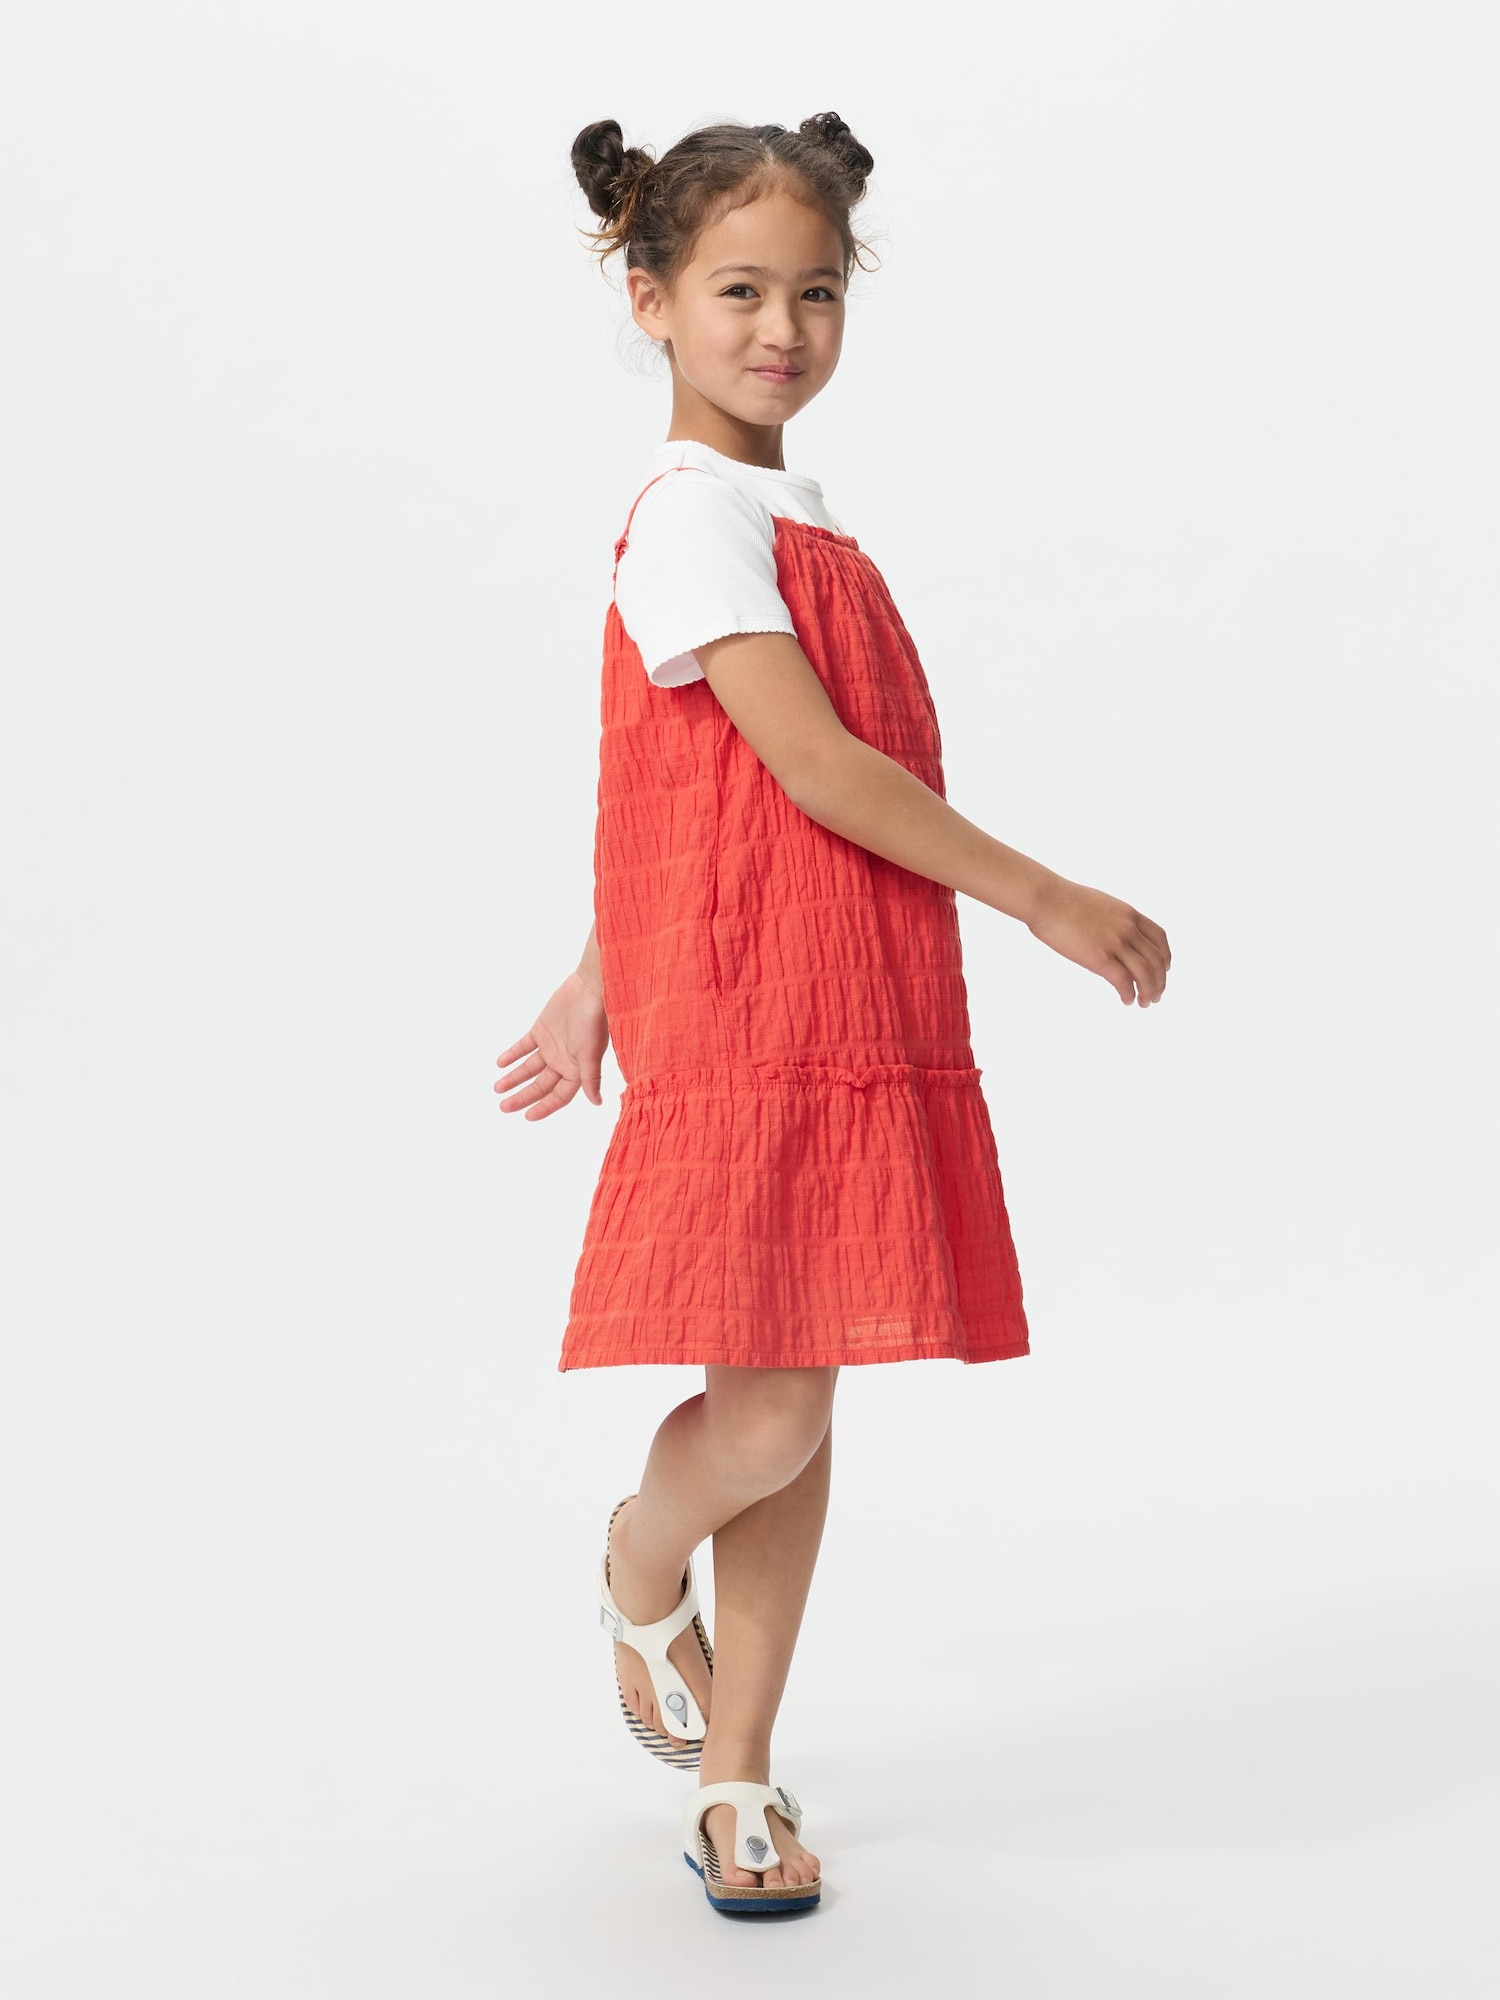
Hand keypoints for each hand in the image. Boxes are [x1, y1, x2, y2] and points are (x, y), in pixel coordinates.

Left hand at [495, 969, 609, 1118]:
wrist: (588, 990)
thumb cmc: (594, 1022)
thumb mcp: (591, 1054)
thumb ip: (590, 1078)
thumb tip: (597, 1102)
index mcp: (577, 1070)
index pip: (558, 1097)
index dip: (544, 1107)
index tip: (527, 1116)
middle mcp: (563, 1061)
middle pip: (540, 1086)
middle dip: (522, 1097)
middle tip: (504, 1107)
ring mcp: (551, 1046)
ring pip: (529, 1068)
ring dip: (514, 1078)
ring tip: (497, 1088)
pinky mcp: (541, 1031)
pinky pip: (523, 1047)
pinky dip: (512, 1055)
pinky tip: (500, 1063)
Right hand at [1025, 873, 1170, 1006]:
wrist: (1046, 899)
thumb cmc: (1062, 900)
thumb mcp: (1098, 905)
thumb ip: (1111, 920)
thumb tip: (1108, 934)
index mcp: (1128, 914)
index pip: (1159, 938)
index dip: (1164, 956)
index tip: (1164, 969)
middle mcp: (1127, 928)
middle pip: (1156, 959)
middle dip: (1159, 980)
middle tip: (1156, 994)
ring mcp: (1115, 943)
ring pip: (1145, 974)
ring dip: (1149, 991)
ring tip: (1144, 1003)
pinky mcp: (1100, 958)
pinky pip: (1124, 981)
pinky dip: (1129, 994)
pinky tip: (1126, 1000)